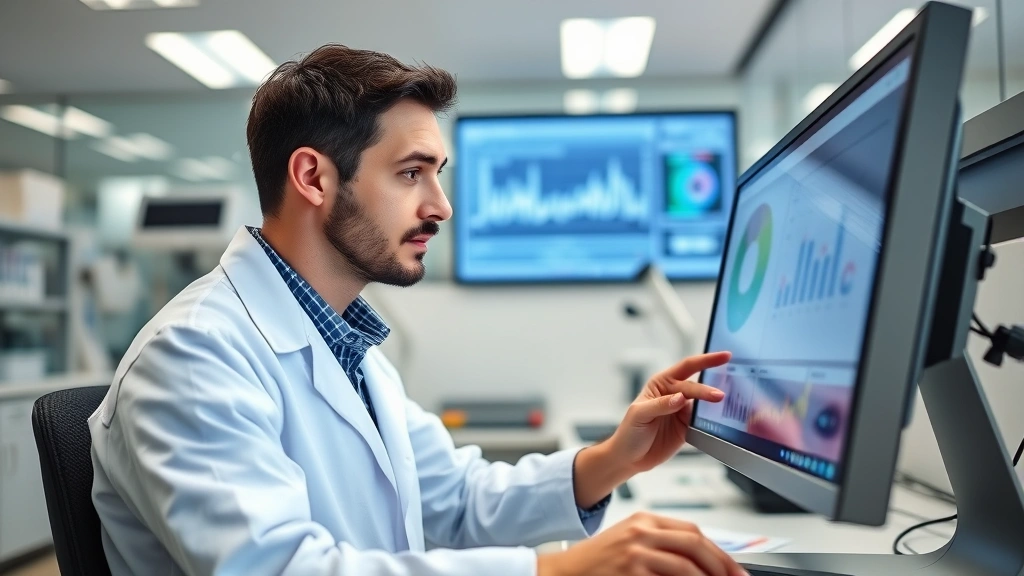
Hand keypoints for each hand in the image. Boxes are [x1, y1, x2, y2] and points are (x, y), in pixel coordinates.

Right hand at [537, 512, 748, 575]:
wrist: (563, 573)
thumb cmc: (597, 562)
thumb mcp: (629, 542)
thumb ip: (662, 544)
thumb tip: (700, 561)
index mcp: (644, 520)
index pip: (692, 531)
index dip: (718, 552)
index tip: (734, 568)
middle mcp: (641, 532)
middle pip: (695, 544)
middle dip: (722, 566)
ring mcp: (636, 552)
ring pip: (687, 566)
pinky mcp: (631, 571)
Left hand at [608, 351, 730, 474]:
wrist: (629, 458)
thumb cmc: (629, 432)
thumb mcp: (640, 415)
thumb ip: (661, 404)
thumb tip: (680, 397)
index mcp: (661, 384)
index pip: (686, 367)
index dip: (706, 360)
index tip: (724, 357)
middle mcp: (674, 394)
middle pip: (696, 387)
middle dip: (709, 389)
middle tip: (720, 396)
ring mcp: (682, 411)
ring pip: (704, 403)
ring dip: (714, 404)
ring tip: (727, 406)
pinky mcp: (688, 428)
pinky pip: (704, 421)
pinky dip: (713, 421)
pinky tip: (721, 421)